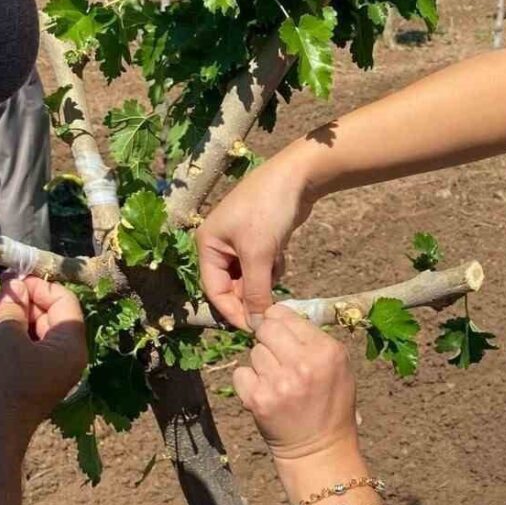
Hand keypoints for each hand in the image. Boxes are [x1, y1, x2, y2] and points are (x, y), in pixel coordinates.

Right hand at [0, 277, 86, 444]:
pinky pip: (25, 348)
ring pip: (35, 331)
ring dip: (14, 316)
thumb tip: (16, 287)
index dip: (41, 286)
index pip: (65, 301)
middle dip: (26, 300)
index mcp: (71, 346)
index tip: (14, 278)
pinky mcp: (30, 380)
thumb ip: (14, 307)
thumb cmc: (1, 382)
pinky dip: (9, 335)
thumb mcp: (5, 335)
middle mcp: (66, 357)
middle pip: (52, 315)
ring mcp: (49, 370)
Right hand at [196, 149, 316, 330]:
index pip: (215, 291)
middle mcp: (219, 244)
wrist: (297, 177)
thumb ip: (255, 293)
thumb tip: (255, 324)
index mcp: (208, 245)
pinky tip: (282, 251)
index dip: (234, 311)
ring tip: (276, 259)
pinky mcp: (259, 239)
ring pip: (251, 278)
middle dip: (254, 291)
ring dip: (266, 278)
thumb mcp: (259, 255)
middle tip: (273, 298)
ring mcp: (239, 241)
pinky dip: (273, 266)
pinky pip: (263, 267)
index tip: (255, 328)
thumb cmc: (269, 210)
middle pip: (232, 286)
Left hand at [234, 305, 358, 462]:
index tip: (284, 337)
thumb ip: (313, 338)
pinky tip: (266, 394)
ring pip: (254, 352)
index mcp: (327, 351)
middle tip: (279, 358)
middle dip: (268, 339)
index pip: (285, 314)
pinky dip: (249, 382)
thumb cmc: (330, 403)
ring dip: (262, 364)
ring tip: (279, 382)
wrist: (319, 449)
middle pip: (266, 328)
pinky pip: (240, 373)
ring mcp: (278, 382)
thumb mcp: (338, 366)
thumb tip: (278, 314)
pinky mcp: (257, 399)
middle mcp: (303, 364)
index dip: (280, 324)